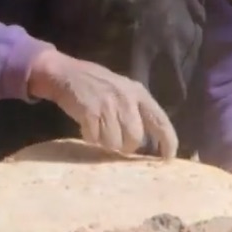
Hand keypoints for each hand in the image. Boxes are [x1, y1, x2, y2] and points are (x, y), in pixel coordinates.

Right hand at [28, 48, 178, 157]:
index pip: (160, 121)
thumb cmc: (95, 84)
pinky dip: (90, 138)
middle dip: (125, 146)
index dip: (167, 142)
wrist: (64, 73)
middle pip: (135, 138)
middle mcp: (126, 99)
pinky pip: (95, 139)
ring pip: (114, 143)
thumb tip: (146, 142)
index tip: (167, 158)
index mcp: (138, 93)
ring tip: (98, 132)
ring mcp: (108, 105)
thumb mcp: (122, 90)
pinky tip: (86, 128)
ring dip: (105, 143)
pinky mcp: (90, 112)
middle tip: (116, 142)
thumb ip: (135, 111)